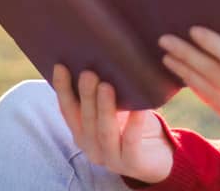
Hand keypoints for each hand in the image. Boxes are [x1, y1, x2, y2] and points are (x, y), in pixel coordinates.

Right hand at [51, 63, 173, 184]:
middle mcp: (92, 148)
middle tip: (88, 73)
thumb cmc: (133, 126)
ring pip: (104, 131)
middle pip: (86, 120)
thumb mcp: (116, 109)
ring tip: (106, 86)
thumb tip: (99, 57)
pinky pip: (131, 142)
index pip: (68, 110)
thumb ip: (104, 92)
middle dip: (86, 96)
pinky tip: (139, 108)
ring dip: (104, 108)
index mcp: (82, 133)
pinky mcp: (132, 163)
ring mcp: (111, 158)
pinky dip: (133, 124)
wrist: (159, 157)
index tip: (60, 65)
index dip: (62, 89)